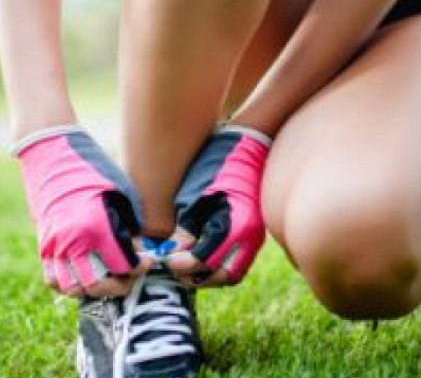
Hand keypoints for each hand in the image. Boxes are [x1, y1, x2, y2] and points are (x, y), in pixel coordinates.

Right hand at [14, 125, 150, 297]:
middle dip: (117, 286)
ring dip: (92, 290)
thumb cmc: (92, 166)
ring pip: (71, 287)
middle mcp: (72, 240)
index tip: (146, 263)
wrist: (50, 151)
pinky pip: (52, 277)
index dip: (138, 269)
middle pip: (96, 284)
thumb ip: (131, 222)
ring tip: (107, 279)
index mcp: (95, 226)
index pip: (121, 265)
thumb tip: (140, 247)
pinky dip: (68, 284)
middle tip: (129, 279)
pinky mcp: (43, 243)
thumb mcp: (121, 189)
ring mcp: (54, 244)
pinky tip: (84, 276)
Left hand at [166, 125, 270, 286]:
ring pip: (232, 273)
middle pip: (223, 276)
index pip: (206, 260)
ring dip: (208, 275)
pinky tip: (200, 255)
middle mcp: (251, 237)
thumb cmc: (217, 163)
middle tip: (173, 266)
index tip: (164, 258)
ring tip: (185, 264)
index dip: (182, 264)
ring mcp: (256, 237)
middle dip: (196, 276)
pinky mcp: (254, 234)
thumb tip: (170, 254)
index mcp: (237, 226)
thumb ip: (184, 229)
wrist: (248, 144)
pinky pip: (237, 261)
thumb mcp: (194, 195)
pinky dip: (219, 265)